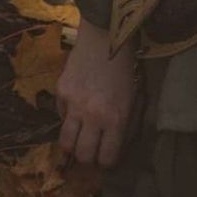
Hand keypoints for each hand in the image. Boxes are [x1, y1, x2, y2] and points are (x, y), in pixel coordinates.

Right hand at [56, 16, 136, 167]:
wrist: (106, 35)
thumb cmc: (126, 66)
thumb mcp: (135, 96)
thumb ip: (127, 124)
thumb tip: (118, 146)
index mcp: (116, 118)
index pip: (107, 158)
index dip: (108, 161)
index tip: (108, 155)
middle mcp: (93, 116)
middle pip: (84, 155)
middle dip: (89, 157)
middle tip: (93, 149)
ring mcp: (74, 105)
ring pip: (65, 143)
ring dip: (73, 145)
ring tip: (79, 137)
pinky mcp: (61, 93)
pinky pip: (60, 116)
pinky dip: (67, 117)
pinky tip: (76, 108)